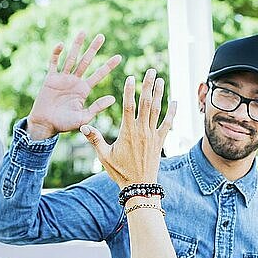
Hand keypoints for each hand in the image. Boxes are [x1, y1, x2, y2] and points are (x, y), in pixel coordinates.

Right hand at [27, 32, 121, 139]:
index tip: (119, 57)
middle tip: (102, 36)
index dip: (108, 66)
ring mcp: (62, 78)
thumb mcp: (84, 117)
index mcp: (84, 90)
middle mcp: (75, 81)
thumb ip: (97, 107)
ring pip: (71, 58)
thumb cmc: (65, 124)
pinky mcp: (50, 79)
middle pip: (86, 61)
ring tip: (83, 32)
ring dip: (77, 45)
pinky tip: (61, 44)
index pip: (99, 75)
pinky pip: (54, 63)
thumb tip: (113, 98)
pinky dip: (56, 54)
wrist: (45, 125)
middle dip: (94, 49)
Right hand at [80, 69, 176, 188]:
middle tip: (151, 70)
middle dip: (148, 85)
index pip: (128, 106)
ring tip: (161, 80)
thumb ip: (94, 139)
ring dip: (160, 94)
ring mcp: (152, 136)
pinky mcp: (160, 142)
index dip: (130, 91)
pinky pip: (167, 124)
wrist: (139, 186)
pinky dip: (172, 113)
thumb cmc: (120, 172)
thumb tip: (82, 126)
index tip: (131, 77)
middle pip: (146, 103)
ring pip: (157, 110)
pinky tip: (175, 101)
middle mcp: (141, 131)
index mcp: (127, 132)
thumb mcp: (103, 156)